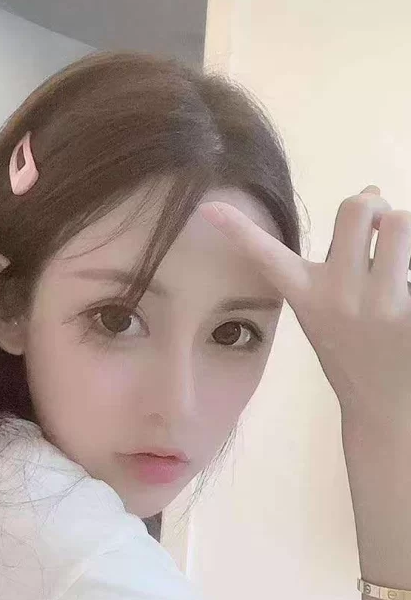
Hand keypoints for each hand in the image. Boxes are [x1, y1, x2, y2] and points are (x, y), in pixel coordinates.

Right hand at [199, 186, 410, 429]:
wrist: (384, 408)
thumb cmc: (353, 348)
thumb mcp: (330, 305)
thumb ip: (344, 251)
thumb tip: (371, 191)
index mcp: (308, 294)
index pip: (265, 255)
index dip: (236, 230)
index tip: (208, 208)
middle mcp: (338, 296)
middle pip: (360, 208)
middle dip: (376, 207)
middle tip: (383, 228)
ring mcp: (380, 306)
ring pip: (403, 224)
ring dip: (406, 230)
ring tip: (404, 252)